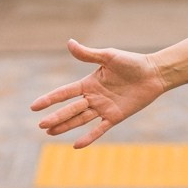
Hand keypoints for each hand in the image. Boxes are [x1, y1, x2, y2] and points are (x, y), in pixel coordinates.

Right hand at [30, 40, 165, 146]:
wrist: (153, 73)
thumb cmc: (132, 62)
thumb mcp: (108, 56)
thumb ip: (88, 54)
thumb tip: (69, 42)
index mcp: (89, 83)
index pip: (65, 93)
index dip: (50, 99)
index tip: (34, 106)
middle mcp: (93, 97)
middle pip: (70, 109)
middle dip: (56, 117)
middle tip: (41, 125)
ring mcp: (103, 108)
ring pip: (80, 119)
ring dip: (66, 126)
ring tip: (50, 133)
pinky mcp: (115, 117)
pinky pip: (99, 129)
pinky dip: (89, 137)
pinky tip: (76, 145)